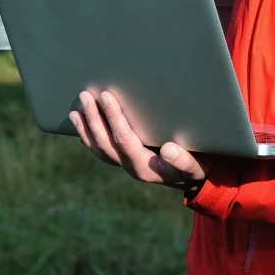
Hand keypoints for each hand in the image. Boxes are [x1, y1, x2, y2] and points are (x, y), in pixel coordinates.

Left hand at [70, 91, 206, 196]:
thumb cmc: (198, 166)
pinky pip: (101, 150)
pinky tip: (81, 122)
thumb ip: (184, 161)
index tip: (107, 97)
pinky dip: (88, 135)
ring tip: (76, 109)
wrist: (195, 179)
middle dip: (94, 119)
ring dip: (86, 128)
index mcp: (146, 167)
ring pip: (99, 149)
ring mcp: (125, 164)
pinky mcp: (124, 159)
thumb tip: (168, 149)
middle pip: (105, 145)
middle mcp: (131, 168)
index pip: (124, 141)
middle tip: (85, 95)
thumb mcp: (196, 166)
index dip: (114, 119)